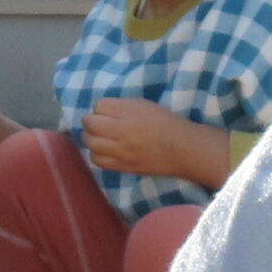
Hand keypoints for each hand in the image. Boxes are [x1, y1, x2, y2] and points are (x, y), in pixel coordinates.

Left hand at [80, 96, 214, 182]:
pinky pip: (97, 160)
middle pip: (90, 123)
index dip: (102, 108)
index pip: (99, 106)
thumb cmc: (165, 122)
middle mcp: (121, 131)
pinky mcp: (122, 166)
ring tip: (100, 138)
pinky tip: (104, 151)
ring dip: (92, 138)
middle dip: (91, 122)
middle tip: (100, 124)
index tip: (109, 112)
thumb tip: (101, 111)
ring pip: (90, 143)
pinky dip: (96, 154)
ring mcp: (120, 151)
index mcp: (129, 112)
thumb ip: (121, 106)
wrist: (181, 149)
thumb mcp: (144, 105)